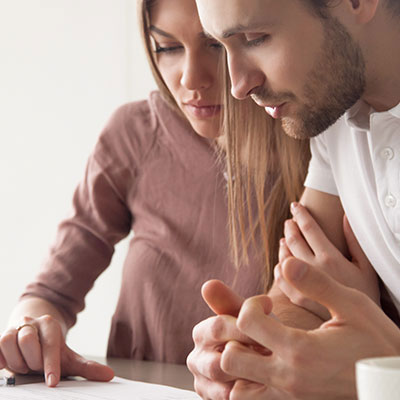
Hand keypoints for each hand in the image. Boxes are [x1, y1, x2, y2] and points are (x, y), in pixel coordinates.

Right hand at [0, 315, 113, 386]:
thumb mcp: (68, 357)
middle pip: (27, 339)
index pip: (50, 344)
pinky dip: (0, 359)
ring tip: (25, 367)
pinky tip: (7, 366)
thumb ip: (86, 367)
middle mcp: (31, 322)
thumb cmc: (50, 349)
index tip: (53, 382)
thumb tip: (109, 375)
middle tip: (36, 368)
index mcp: (50, 324)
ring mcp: (13, 327)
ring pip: (8, 340)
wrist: (31, 334)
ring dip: (16, 360)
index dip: (51, 364)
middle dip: (32, 359)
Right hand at [187, 280, 264, 398]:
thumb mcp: (248, 316)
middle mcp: (197, 359)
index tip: (270, 325)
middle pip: (219, 362)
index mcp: (202, 333)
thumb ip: (230, 302)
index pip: (218, 327)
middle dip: (250, 359)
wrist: (271, 360)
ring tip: (271, 369)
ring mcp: (205, 384)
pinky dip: (250, 393)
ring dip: (251, 379)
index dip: (247, 327)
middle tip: (273, 354)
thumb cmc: (259, 334)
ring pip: (226, 387)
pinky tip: (265, 384)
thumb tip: (208, 284)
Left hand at [220, 258, 399, 398]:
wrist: (394, 382)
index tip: (266, 303)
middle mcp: (289, 378)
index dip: (251, 304)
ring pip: (237, 389)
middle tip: (252, 324)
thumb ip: (316, 283)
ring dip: (237, 363)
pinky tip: (262, 362)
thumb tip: (285, 263)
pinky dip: (247, 383)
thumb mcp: (352, 304)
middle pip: (230, 359)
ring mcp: (289, 396)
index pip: (246, 322)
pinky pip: (254, 399)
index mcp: (301, 350)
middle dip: (232, 335)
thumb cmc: (376, 339)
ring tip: (253, 344)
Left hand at [275, 203, 379, 319]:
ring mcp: (302, 285)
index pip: (309, 229)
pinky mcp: (297, 299)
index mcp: (330, 259)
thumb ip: (354, 241)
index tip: (295, 206)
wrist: (362, 329)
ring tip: (285, 238)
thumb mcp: (366, 267)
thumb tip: (344, 217)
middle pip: (293, 240)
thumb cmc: (367, 295)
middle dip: (290, 227)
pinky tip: (281, 262)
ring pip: (284, 257)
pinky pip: (280, 278)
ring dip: (283, 244)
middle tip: (289, 221)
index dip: (301, 214)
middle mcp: (313, 270)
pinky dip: (279, 266)